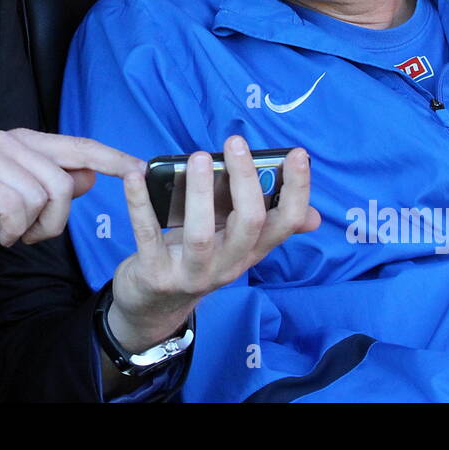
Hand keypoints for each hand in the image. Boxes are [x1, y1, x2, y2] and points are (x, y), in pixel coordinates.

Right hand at [0, 129, 143, 247]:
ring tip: (5, 233)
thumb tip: (87, 175)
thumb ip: (47, 183)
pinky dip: (10, 230)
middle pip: (63, 182)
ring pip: (42, 196)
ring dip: (30, 229)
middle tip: (27, 236)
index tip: (140, 169)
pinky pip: (14, 207)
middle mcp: (8, 141)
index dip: (111, 157)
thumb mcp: (7, 195)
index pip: (77, 146)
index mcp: (21, 143)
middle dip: (55, 221)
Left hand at [106, 135, 320, 352]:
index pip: (286, 224)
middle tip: (235, 144)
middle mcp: (228, 264)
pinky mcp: (156, 275)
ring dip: (200, 193)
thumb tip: (313, 217)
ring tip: (198, 158)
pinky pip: (148, 235)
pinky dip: (140, 204)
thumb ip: (264, 226)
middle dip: (245, 181)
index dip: (297, 190)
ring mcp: (192, 273)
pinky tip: (135, 178)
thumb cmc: (195, 258)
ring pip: (202, 234)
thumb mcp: (232, 245)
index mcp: (250, 251)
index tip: (297, 154)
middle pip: (249, 224)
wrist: (153, 306)